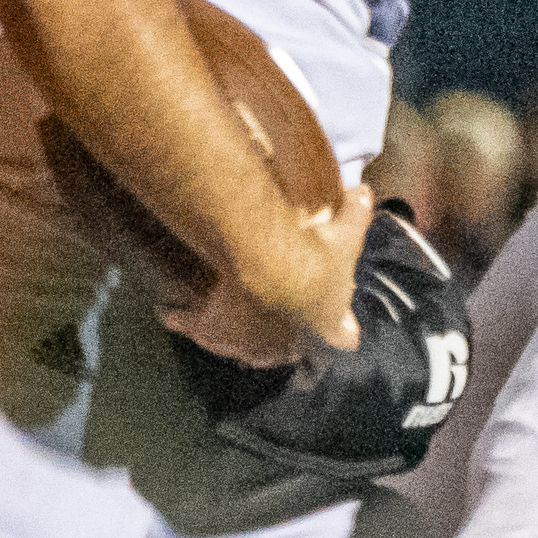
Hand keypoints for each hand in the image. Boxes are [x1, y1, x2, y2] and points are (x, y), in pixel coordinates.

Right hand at [163, 189, 373, 363]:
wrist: (269, 269)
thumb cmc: (316, 254)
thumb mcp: (346, 231)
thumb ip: (358, 213)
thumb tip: (364, 191)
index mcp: (328, 321)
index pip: (340, 334)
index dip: (340, 329)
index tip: (342, 328)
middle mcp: (289, 341)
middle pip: (286, 345)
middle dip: (282, 333)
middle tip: (270, 319)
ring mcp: (250, 342)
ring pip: (241, 343)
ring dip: (234, 332)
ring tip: (221, 319)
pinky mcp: (214, 332)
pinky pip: (198, 329)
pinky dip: (187, 321)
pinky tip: (173, 315)